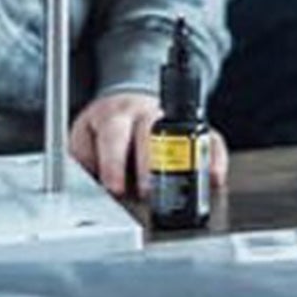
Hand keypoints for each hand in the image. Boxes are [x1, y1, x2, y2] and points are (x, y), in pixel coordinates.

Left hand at [69, 91, 228, 197]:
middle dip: (150, 165)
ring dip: (185, 163)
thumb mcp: (83, 140)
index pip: (114, 134)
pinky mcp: (194, 127)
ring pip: (183, 135)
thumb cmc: (104, 129)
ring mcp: (173, 119)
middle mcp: (145, 114)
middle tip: (149, 192)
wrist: (127, 103)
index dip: (113, 162)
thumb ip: (82, 162)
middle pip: (151, 133)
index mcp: (114, 115)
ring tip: (187, 188)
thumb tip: (82, 188)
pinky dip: (214, 159)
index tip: (115, 187)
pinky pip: (210, 140)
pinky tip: (214, 178)